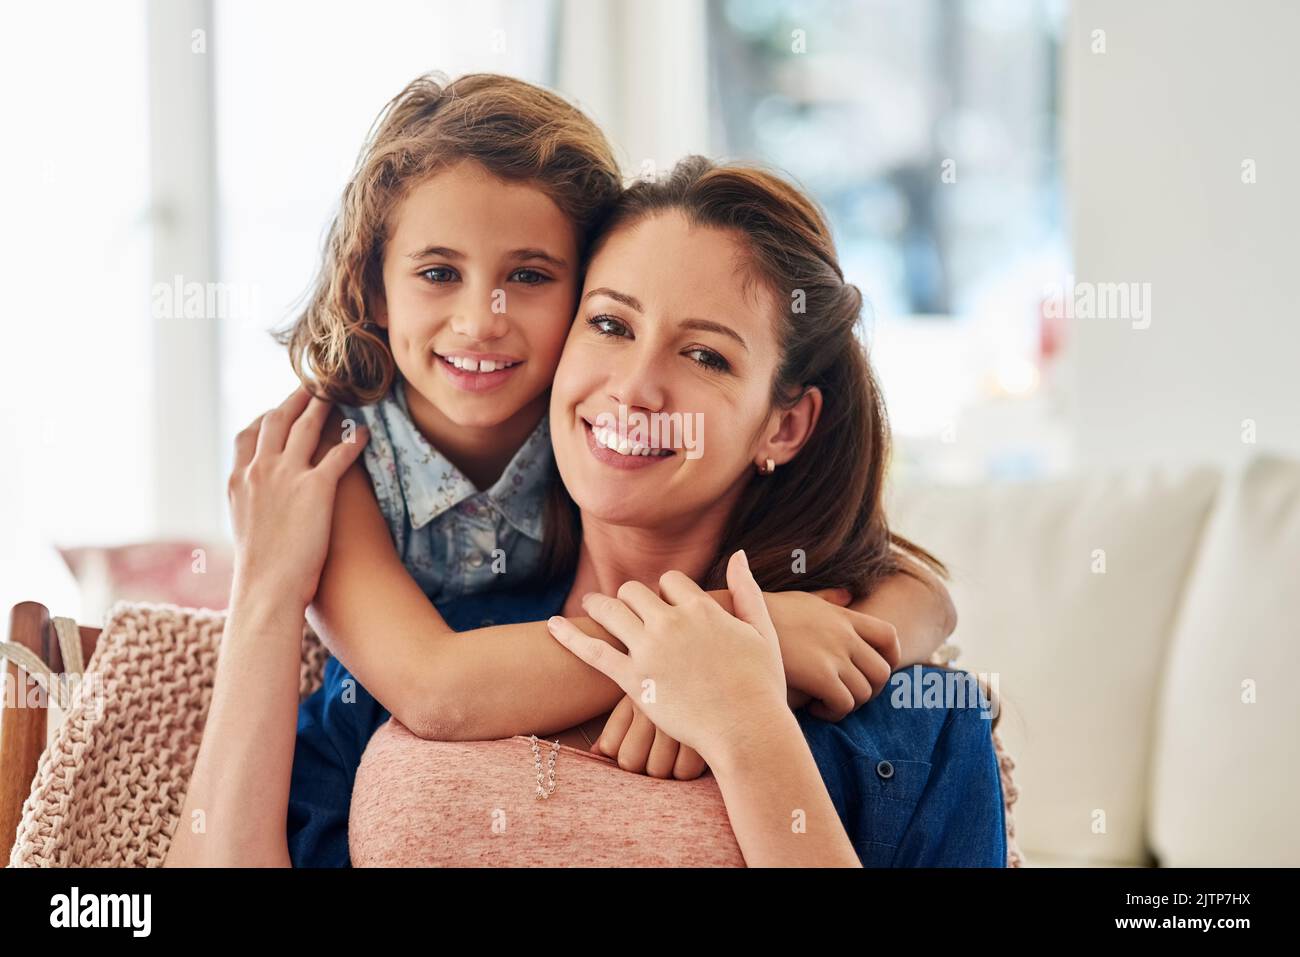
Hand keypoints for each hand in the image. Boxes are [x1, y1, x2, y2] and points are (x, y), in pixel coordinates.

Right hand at [228, 386, 367, 612]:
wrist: (267, 588)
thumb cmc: (258, 568)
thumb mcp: (242, 527)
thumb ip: (249, 503)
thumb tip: (258, 501)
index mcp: (238, 479)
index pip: (249, 434)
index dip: (266, 416)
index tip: (278, 408)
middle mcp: (260, 470)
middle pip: (278, 420)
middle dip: (294, 399)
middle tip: (310, 385)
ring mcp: (288, 476)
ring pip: (306, 428)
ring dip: (322, 407)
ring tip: (336, 395)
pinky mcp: (317, 488)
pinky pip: (340, 453)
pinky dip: (354, 440)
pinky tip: (365, 433)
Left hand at [546, 550, 790, 766]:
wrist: (748, 730)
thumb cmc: (761, 686)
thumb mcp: (761, 631)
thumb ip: (747, 591)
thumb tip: (740, 554)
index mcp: (702, 608)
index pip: (671, 581)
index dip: (666, 591)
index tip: (665, 604)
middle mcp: (671, 622)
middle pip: (636, 591)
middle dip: (631, 597)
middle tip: (626, 607)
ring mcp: (649, 650)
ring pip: (611, 611)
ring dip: (599, 605)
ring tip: (590, 606)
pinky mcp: (633, 680)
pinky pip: (592, 652)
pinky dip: (569, 636)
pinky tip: (552, 625)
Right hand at [765, 589, 899, 721]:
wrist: (739, 619)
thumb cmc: (767, 612)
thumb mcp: (804, 598)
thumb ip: (829, 598)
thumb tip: (848, 595)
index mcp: (843, 617)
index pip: (889, 636)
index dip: (891, 658)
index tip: (874, 672)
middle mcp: (844, 635)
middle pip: (882, 672)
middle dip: (871, 690)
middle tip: (848, 695)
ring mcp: (833, 655)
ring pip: (864, 692)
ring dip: (849, 704)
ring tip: (827, 704)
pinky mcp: (819, 676)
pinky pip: (844, 704)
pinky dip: (834, 712)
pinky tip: (815, 709)